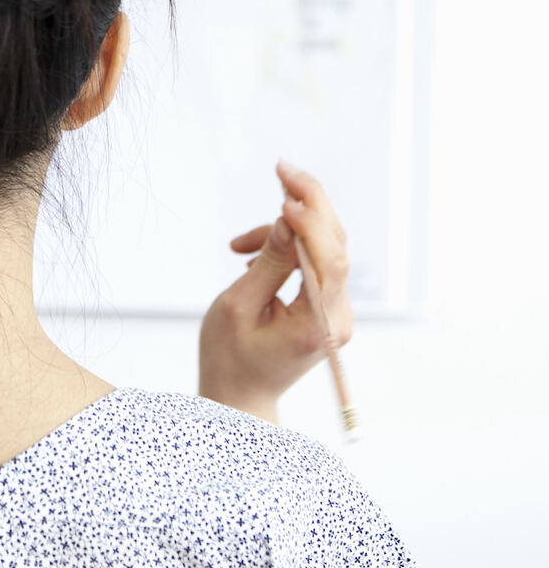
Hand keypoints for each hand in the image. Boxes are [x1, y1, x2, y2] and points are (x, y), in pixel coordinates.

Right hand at [197, 160, 352, 423]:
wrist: (239, 398)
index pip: (330, 261)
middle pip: (335, 245)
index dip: (311, 221)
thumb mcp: (237, 308)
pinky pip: (313, 262)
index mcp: (317, 324)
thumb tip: (285, 222)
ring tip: (238, 246)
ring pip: (323, 249)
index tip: (284, 195)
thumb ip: (267, 264)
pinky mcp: (324, 306)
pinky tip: (251, 260)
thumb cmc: (230, 359)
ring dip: (285, 230)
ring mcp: (333, 311)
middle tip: (282, 169)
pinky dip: (284, 248)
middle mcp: (336, 316)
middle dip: (309, 203)